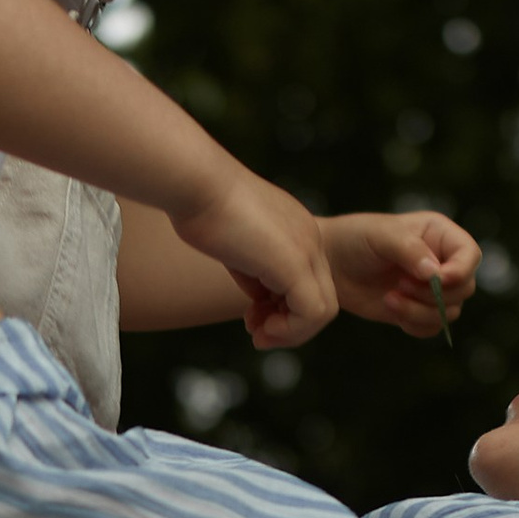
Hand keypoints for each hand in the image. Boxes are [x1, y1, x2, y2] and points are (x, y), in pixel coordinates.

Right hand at [170, 166, 339, 351]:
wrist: (194, 182)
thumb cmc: (200, 206)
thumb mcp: (235, 245)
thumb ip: (253, 270)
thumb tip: (259, 298)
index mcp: (297, 230)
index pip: (309, 282)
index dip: (285, 309)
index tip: (253, 316)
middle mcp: (310, 237)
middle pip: (322, 297)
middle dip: (291, 325)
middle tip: (259, 335)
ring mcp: (307, 249)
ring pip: (324, 310)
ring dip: (291, 333)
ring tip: (260, 336)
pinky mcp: (295, 263)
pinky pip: (312, 312)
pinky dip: (290, 330)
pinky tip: (260, 328)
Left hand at [322, 210, 480, 338]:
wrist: (329, 263)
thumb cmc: (355, 239)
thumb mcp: (381, 235)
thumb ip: (410, 250)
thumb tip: (435, 274)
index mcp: (440, 235)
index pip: (470, 255)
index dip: (460, 271)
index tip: (436, 278)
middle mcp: (442, 261)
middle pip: (464, 288)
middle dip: (433, 294)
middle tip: (399, 285)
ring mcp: (430, 288)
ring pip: (450, 312)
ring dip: (420, 311)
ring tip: (389, 298)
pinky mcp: (416, 310)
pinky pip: (432, 327)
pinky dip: (415, 324)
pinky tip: (390, 308)